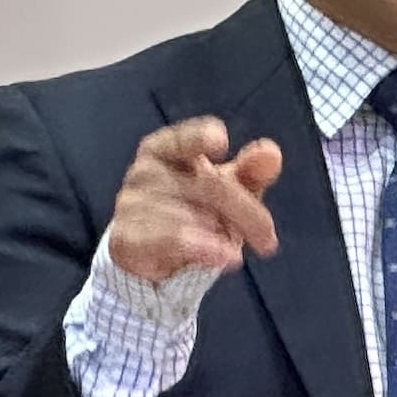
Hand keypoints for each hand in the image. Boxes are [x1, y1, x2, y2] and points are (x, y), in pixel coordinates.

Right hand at [105, 116, 286, 283]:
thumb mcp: (228, 190)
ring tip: (234, 248)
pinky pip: (167, 240)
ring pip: (188, 215)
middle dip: (245, 211)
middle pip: (206, 185)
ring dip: (220, 234)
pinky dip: (201, 248)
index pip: (183, 138)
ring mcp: (130, 204)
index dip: (200, 138)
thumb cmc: (194, 212)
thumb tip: (271, 153)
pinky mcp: (125, 237)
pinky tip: (225, 256)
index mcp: (166, 149)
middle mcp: (143, 171)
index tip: (222, 142)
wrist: (154, 258)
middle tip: (268, 239)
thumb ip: (250, 171)